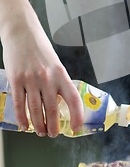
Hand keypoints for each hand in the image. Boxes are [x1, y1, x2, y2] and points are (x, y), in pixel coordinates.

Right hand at [0, 0, 83, 136]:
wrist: (21, 32)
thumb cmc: (39, 48)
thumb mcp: (54, 63)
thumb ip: (57, 81)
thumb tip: (61, 101)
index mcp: (61, 74)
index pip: (73, 98)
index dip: (77, 115)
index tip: (76, 127)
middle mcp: (48, 78)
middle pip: (53, 108)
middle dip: (53, 126)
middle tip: (52, 134)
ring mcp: (31, 79)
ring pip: (35, 109)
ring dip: (38, 124)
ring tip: (40, 132)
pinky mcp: (16, 80)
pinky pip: (19, 104)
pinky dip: (22, 117)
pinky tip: (24, 125)